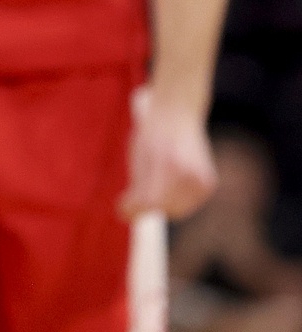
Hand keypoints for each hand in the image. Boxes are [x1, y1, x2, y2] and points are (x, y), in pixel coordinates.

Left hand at [122, 87, 216, 220]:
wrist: (178, 114)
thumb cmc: (151, 136)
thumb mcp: (139, 158)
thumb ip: (136, 189)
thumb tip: (126, 217)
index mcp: (166, 164)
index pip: (150, 201)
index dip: (134, 209)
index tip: (122, 210)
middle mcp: (188, 172)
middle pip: (162, 208)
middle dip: (147, 205)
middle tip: (135, 193)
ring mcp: (202, 179)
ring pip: (175, 210)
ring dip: (161, 203)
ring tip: (156, 179)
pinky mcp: (209, 184)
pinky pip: (187, 204)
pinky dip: (176, 200)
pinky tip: (170, 182)